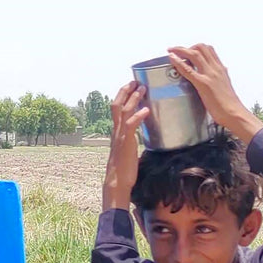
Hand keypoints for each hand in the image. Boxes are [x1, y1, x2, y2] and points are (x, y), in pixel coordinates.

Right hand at [103, 81, 148, 210]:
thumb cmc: (125, 169)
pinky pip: (131, 125)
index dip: (122, 96)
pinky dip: (138, 116)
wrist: (117, 181)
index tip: (130, 86)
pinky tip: (146, 110)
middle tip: (135, 82)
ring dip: (133, 98)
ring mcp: (120, 136)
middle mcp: (116, 131)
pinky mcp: (126, 142)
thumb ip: (133, 140)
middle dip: (126, 92)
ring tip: (142, 89)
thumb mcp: (128, 150)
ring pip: (124, 111)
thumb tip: (142, 136)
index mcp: (117, 132)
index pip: (116, 108)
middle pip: (117, 105)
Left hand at [167, 44, 262, 143]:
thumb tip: (221, 71)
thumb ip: (221, 76)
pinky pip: (188, 69)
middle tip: (176, 50)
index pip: (209, 50)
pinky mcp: (203, 84)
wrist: (235, 113)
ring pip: (194, 54)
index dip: (196, 47)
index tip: (187, 49)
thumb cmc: (230, 104)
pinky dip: (178, 62)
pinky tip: (172, 58)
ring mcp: (209, 75)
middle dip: (186, 46)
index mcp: (221, 69)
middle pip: (201, 48)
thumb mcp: (225, 84)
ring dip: (180, 50)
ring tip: (171, 50)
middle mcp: (215, 69)